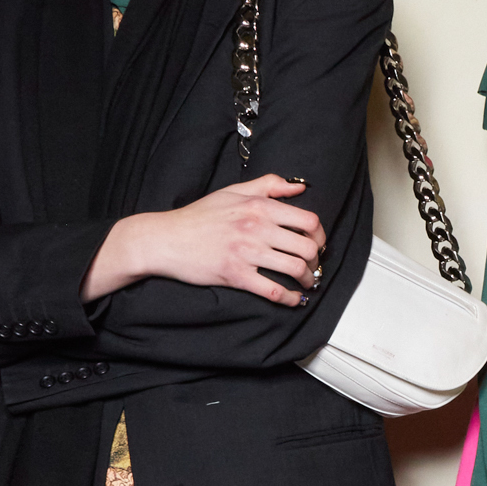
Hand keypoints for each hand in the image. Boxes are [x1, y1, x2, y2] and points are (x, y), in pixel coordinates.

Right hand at [82, 174, 325, 304]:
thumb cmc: (198, 216)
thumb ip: (268, 185)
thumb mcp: (232, 191)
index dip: (320, 236)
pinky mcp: (236, 275)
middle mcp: (256, 227)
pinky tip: (293, 300)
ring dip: (308, 280)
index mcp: (258, 206)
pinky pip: (273, 291)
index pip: (308, 221)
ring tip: (306, 283)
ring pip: (295, 269)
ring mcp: (247, 252)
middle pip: (307, 247)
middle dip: (316, 261)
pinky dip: (289, 299)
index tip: (317, 244)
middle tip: (313, 266)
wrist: (166, 238)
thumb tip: (300, 187)